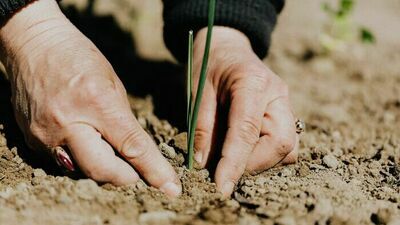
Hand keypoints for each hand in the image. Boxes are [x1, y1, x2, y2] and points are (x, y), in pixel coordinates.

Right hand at [0, 0, 180, 195]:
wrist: (34, 45)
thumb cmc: (79, 58)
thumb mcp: (113, 84)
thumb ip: (124, 122)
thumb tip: (136, 154)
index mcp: (97, 102)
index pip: (132, 147)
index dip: (154, 171)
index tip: (171, 188)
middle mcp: (68, 123)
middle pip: (103, 171)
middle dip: (127, 178)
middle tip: (137, 173)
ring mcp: (46, 134)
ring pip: (83, 172)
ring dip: (103, 169)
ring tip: (109, 151)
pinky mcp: (32, 140)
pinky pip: (63, 163)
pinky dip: (80, 159)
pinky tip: (84, 141)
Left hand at [193, 27, 297, 196]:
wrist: (227, 47)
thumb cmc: (209, 65)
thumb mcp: (198, 91)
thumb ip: (202, 126)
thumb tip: (204, 164)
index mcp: (253, 83)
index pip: (247, 131)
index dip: (235, 163)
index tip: (221, 187)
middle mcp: (278, 95)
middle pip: (281, 144)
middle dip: (253, 165)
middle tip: (225, 169)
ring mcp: (285, 104)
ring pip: (288, 148)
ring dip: (261, 162)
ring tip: (233, 158)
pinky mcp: (285, 114)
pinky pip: (285, 144)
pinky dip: (266, 156)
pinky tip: (245, 151)